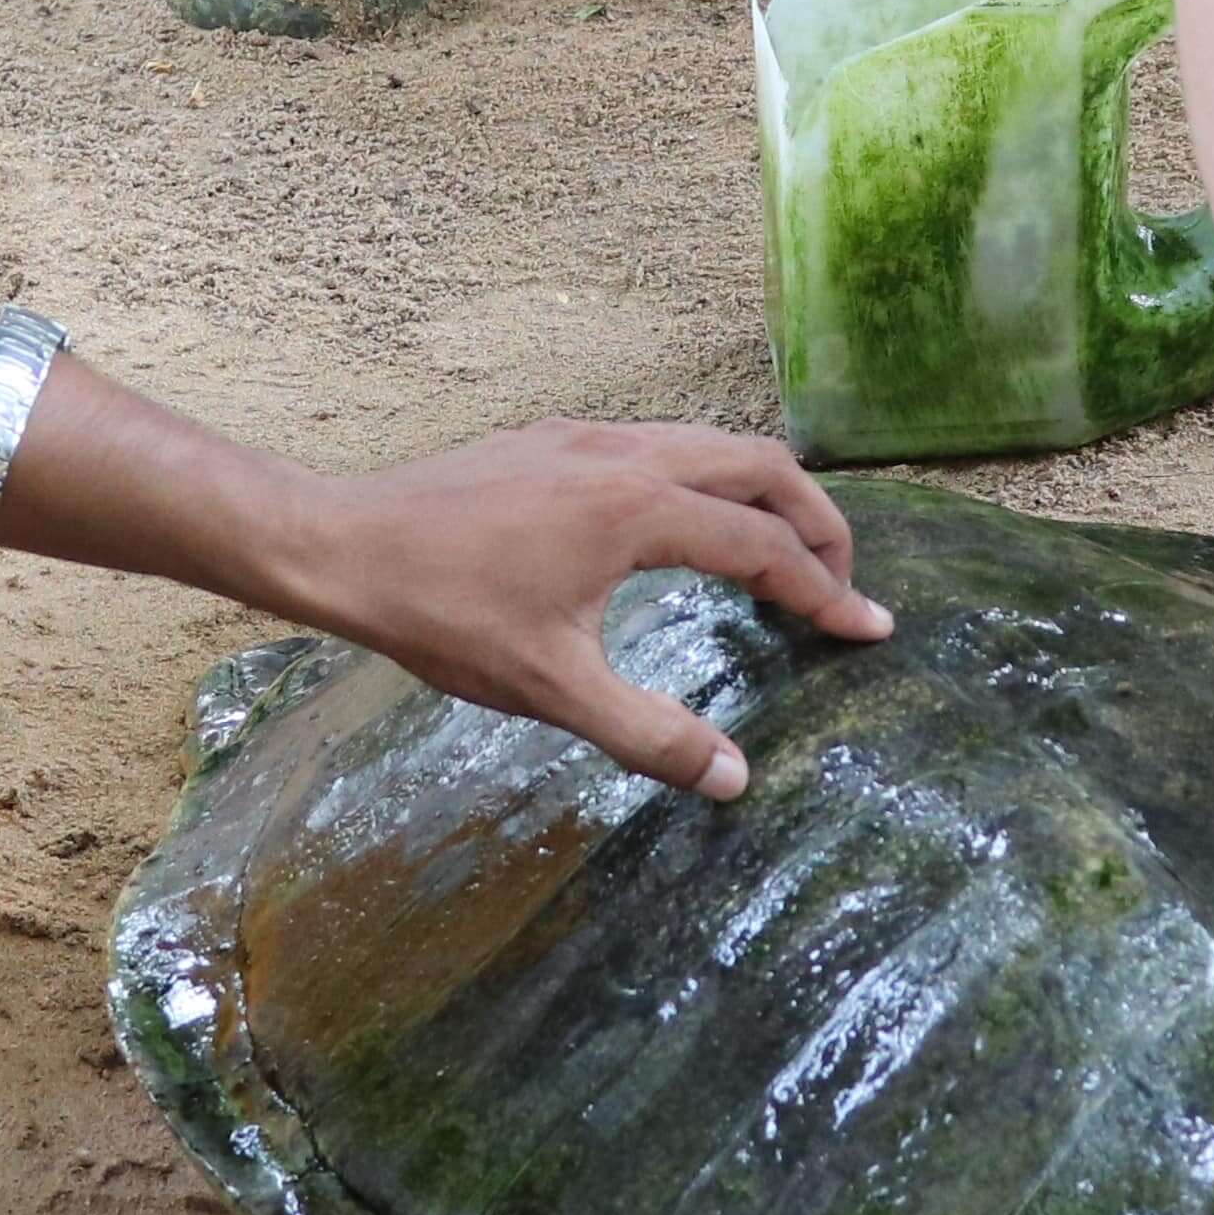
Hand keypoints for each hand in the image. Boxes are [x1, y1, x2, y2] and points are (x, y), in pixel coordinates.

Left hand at [276, 424, 892, 795]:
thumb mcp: (552, 691)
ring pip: (710, 442)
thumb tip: (735, 778)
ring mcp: (587, 436)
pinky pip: (660, 441)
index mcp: (639, 510)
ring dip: (762, 491)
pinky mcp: (552, 438)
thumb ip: (651, 734)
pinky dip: (705, 477)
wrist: (343, 546)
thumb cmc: (444, 617)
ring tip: (782, 553)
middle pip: (761, 465)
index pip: (765, 546)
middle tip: (839, 583)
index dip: (826, 591)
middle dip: (816, 520)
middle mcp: (626, 454)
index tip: (869, 628)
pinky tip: (685, 528)